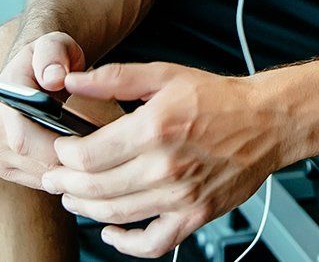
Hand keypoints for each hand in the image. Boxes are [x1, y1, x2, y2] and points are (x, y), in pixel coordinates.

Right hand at [0, 31, 86, 190]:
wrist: (38, 70)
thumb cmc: (51, 58)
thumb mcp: (55, 45)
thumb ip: (53, 55)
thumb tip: (53, 78)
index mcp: (2, 100)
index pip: (23, 139)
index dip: (56, 149)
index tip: (89, 145)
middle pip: (33, 163)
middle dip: (70, 162)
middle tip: (103, 156)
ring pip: (38, 176)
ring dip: (69, 171)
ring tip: (95, 156)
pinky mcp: (3, 165)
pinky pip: (37, 181)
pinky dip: (61, 175)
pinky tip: (80, 160)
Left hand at [42, 62, 283, 258]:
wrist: (265, 122)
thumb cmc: (218, 98)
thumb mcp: (164, 75)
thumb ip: (115, 78)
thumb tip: (73, 79)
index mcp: (154, 128)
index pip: (89, 155)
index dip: (64, 157)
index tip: (59, 150)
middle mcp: (166, 166)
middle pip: (96, 189)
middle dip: (65, 185)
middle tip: (53, 179)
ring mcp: (180, 196)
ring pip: (117, 215)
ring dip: (86, 210)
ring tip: (73, 199)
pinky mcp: (195, 215)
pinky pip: (153, 243)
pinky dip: (126, 244)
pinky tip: (113, 232)